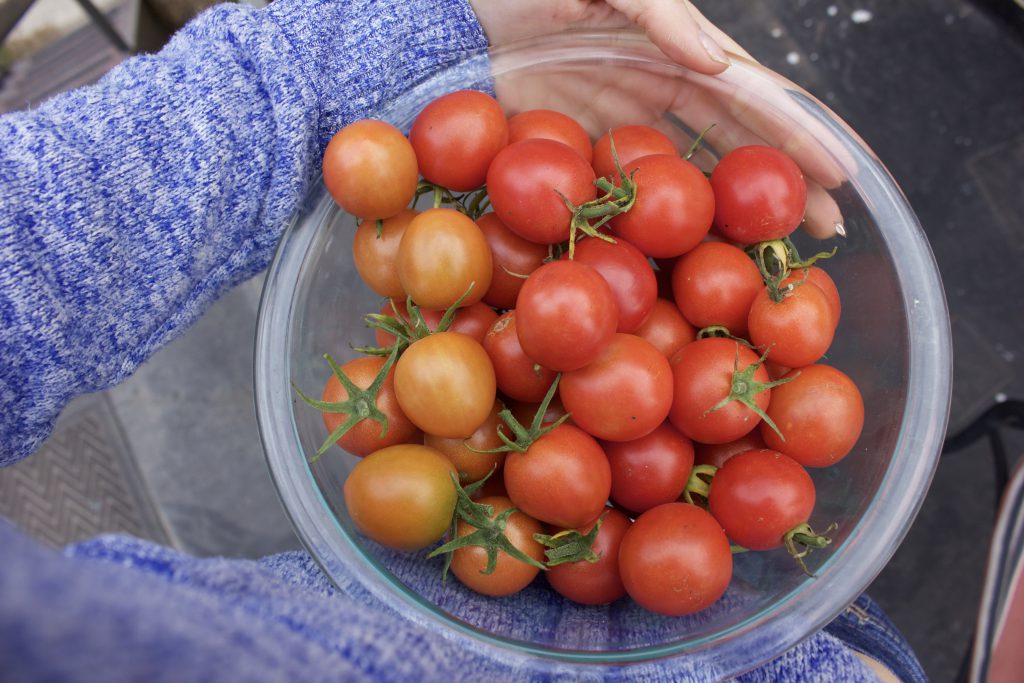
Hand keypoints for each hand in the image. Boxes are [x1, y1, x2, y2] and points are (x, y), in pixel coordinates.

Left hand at [469, 1, 848, 237]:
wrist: (462, 27)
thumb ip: (660, 13)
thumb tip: (718, 64)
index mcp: (679, 49)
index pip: (753, 95)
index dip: (797, 130)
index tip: (840, 168)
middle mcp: (666, 90)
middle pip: (741, 142)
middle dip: (788, 180)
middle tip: (833, 226)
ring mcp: (632, 128)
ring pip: (702, 171)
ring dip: (743, 208)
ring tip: (785, 246)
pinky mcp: (592, 156)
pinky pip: (642, 192)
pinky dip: (675, 219)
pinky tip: (702, 251)